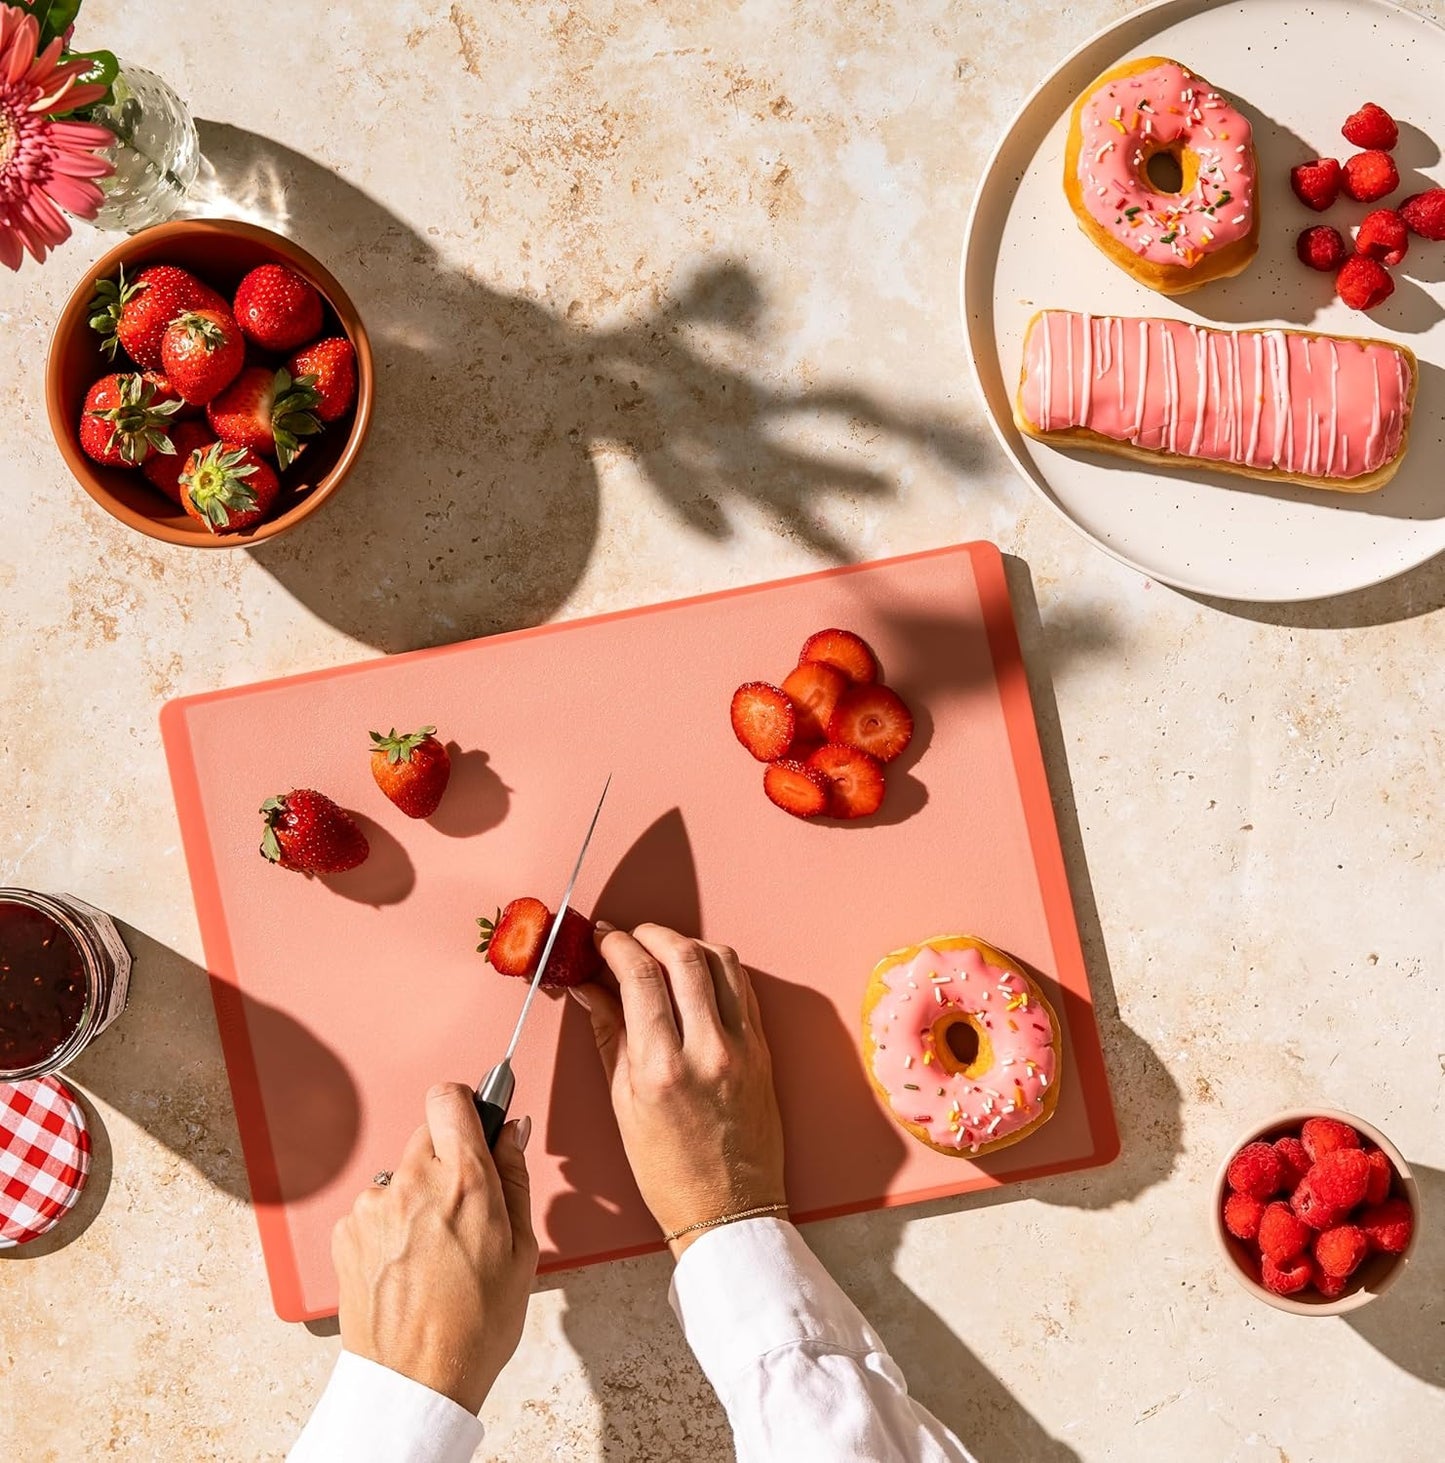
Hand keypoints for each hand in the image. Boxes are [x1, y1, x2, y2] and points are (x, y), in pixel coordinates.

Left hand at [331, 1083, 537, 1413]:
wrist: (417, 1382)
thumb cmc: (475, 1324)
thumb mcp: (522, 1248)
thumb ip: (515, 1176)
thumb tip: (512, 1131)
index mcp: (464, 1180)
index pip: (451, 1097)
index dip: (466, 1105)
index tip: (475, 1120)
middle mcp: (413, 1182)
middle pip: (426, 1135)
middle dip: (446, 1159)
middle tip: (464, 1206)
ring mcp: (373, 1207)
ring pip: (400, 1175)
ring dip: (416, 1197)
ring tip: (434, 1252)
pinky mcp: (346, 1232)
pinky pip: (374, 1209)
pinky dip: (390, 1227)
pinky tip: (407, 1266)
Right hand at [573, 923, 786, 1255]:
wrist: (728, 1209)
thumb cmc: (668, 1170)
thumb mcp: (622, 1103)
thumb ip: (608, 1033)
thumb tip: (588, 985)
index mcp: (662, 1068)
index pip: (638, 976)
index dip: (616, 945)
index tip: (601, 938)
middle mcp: (707, 1050)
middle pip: (681, 955)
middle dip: (649, 933)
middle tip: (627, 936)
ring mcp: (742, 1047)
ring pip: (720, 960)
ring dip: (686, 942)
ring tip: (660, 949)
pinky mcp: (763, 1049)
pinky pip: (743, 986)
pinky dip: (717, 966)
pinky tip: (695, 972)